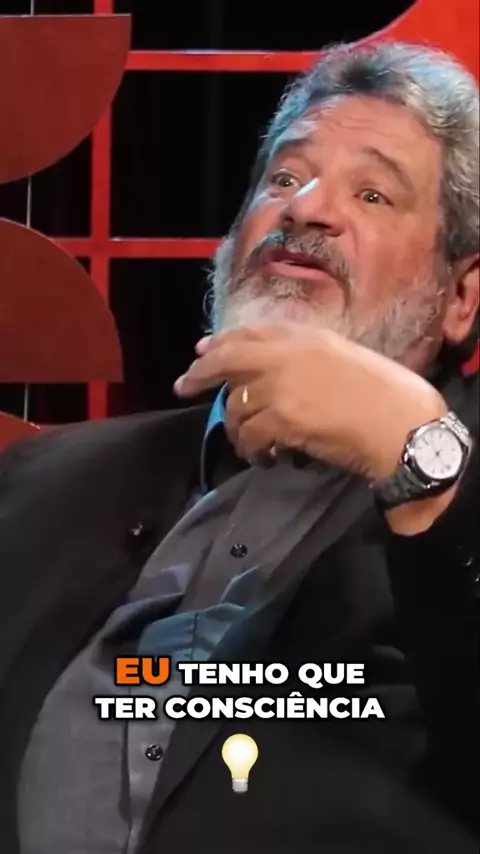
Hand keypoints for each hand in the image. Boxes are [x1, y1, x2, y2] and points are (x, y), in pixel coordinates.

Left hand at [174, 325, 447, 483]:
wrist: (402, 425)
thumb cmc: (384, 395)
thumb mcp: (343, 359)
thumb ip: (305, 359)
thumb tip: (272, 374)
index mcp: (306, 338)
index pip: (251, 333)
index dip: (221, 342)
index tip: (201, 351)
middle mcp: (288, 356)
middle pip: (227, 359)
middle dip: (200, 373)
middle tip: (184, 387)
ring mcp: (282, 386)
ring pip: (236, 407)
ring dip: (238, 430)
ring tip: (251, 446)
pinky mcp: (282, 418)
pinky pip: (249, 435)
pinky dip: (251, 450)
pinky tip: (265, 458)